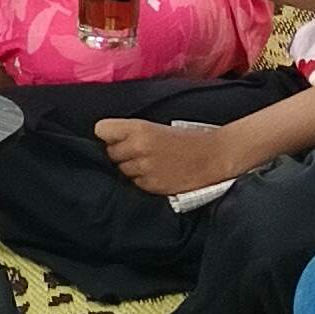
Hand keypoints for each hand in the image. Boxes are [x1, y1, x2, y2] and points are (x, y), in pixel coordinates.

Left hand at [96, 115, 237, 197]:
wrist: (213, 157)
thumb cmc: (187, 138)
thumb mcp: (157, 126)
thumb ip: (131, 132)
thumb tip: (108, 139)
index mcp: (139, 128)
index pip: (101, 130)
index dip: (108, 134)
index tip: (114, 136)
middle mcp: (138, 148)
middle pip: (109, 152)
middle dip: (120, 153)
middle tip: (137, 150)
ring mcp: (144, 169)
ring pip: (121, 170)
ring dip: (130, 168)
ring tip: (149, 163)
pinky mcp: (151, 186)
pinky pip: (134, 184)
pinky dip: (141, 180)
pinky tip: (156, 174)